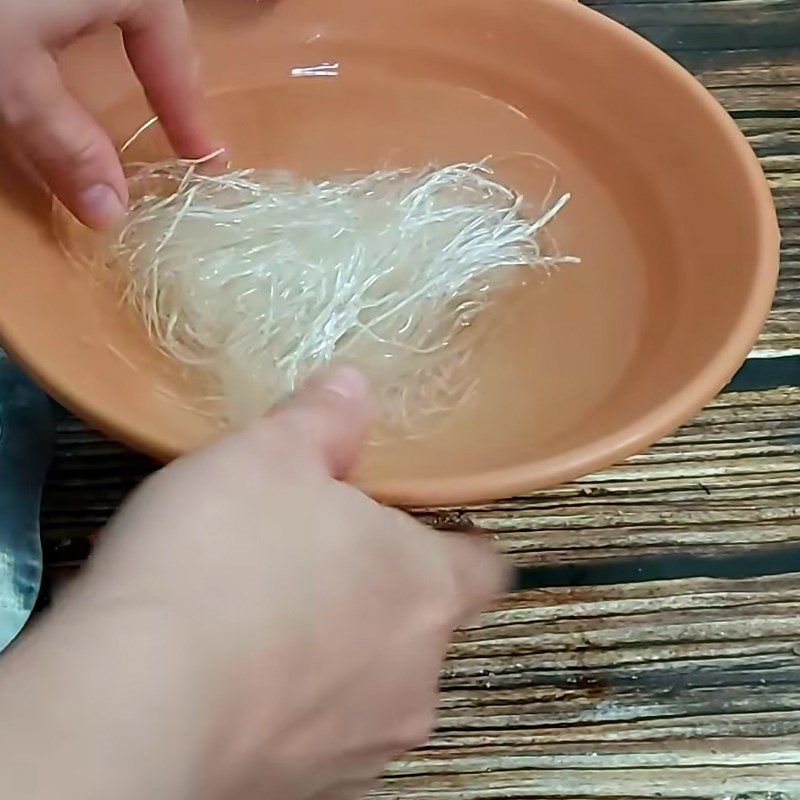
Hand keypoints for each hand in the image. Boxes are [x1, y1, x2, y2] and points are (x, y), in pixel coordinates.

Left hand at [0, 0, 212, 228]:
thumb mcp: (10, 76)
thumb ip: (63, 142)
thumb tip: (109, 213)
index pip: (173, 54)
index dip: (189, 113)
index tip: (207, 160)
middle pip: (149, 16)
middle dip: (162, 69)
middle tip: (173, 119)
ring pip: (111, 1)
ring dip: (123, 41)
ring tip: (128, 77)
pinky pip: (70, 0)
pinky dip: (76, 21)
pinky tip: (59, 34)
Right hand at [0, 369, 505, 799]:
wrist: (137, 698)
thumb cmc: (220, 561)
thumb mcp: (270, 455)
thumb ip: (325, 420)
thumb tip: (352, 390)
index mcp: (425, 586)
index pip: (484, 567)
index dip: (457, 544)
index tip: (422, 530)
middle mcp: (414, 674)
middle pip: (418, 623)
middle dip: (376, 592)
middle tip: (312, 559)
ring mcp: (362, 742)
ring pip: (368, 682)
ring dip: (331, 650)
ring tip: (259, 616)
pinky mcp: (303, 786)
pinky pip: (314, 729)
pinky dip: (288, 701)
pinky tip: (231, 672)